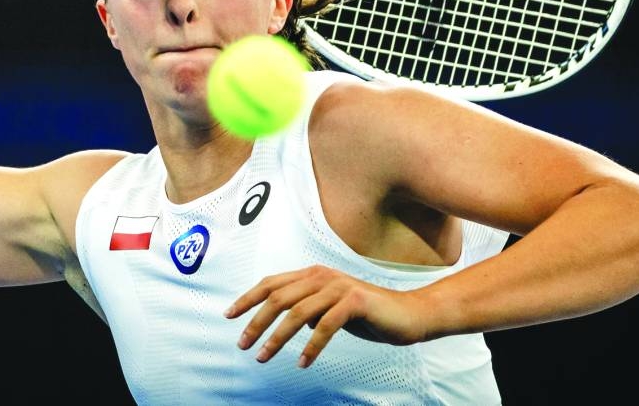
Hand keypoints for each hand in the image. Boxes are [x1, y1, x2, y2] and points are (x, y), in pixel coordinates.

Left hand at [224, 264, 427, 367]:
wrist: (409, 314)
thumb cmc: (368, 313)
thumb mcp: (332, 307)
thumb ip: (310, 308)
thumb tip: (289, 319)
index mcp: (313, 274)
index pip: (271, 283)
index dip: (248, 298)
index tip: (229, 315)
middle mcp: (323, 276)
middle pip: (278, 297)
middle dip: (256, 322)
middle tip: (243, 344)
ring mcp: (339, 287)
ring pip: (298, 313)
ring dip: (277, 337)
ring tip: (263, 357)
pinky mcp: (356, 302)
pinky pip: (325, 326)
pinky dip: (311, 346)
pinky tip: (303, 362)